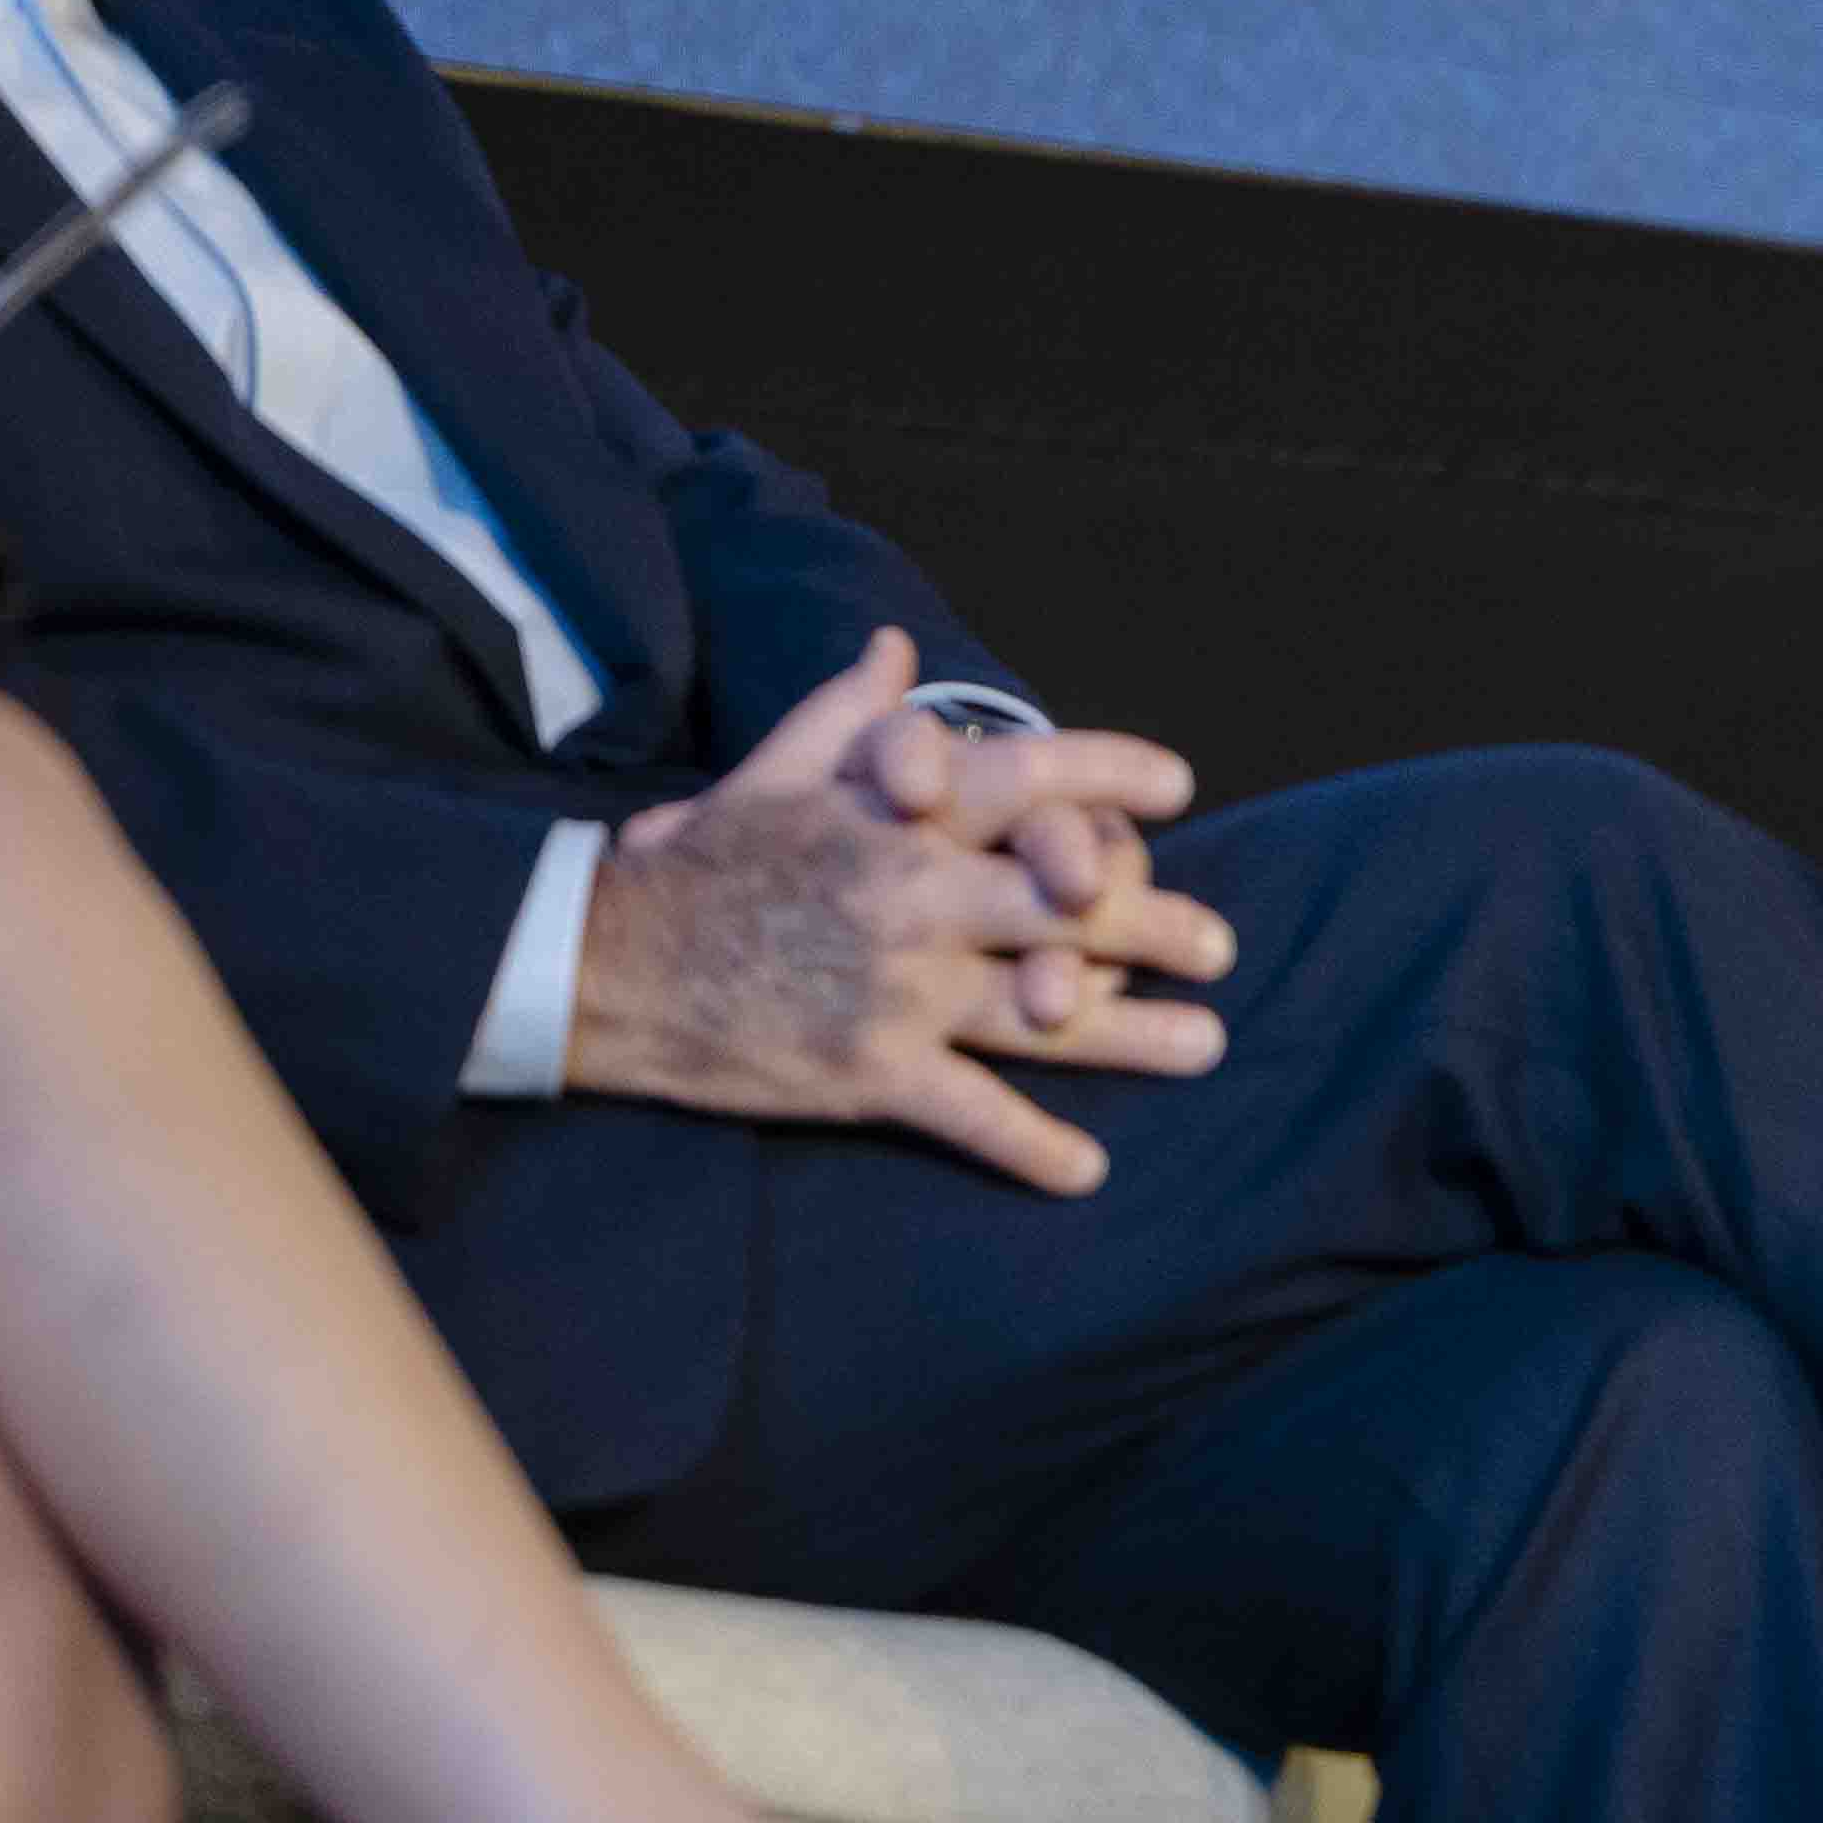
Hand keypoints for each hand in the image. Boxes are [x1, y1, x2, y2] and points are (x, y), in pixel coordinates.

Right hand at [565, 633, 1232, 1191]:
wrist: (602, 963)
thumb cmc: (700, 862)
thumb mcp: (772, 772)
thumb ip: (852, 715)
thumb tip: (901, 651)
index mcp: (897, 820)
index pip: (1028, 780)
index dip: (1110, 779)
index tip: (1179, 786)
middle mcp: (912, 899)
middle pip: (1067, 908)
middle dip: (1155, 924)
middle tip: (1220, 945)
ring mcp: (897, 990)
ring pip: (1045, 1016)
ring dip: (1135, 1035)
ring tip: (1207, 1043)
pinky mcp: (869, 1070)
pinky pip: (971, 1116)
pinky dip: (1032, 1149)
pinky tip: (1088, 1171)